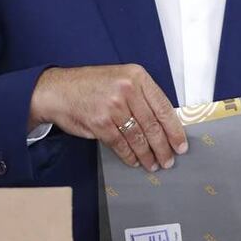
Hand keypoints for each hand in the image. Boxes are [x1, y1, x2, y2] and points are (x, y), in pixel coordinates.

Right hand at [29, 65, 187, 171]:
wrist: (58, 90)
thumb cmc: (92, 85)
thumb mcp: (121, 78)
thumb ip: (142, 96)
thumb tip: (164, 124)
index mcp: (137, 76)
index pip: (163, 107)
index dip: (174, 130)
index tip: (181, 144)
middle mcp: (127, 90)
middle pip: (153, 125)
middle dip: (163, 147)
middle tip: (169, 160)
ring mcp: (113, 106)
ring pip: (138, 137)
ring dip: (147, 155)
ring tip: (153, 164)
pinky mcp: (100, 123)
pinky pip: (121, 144)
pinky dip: (130, 156)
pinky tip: (135, 161)